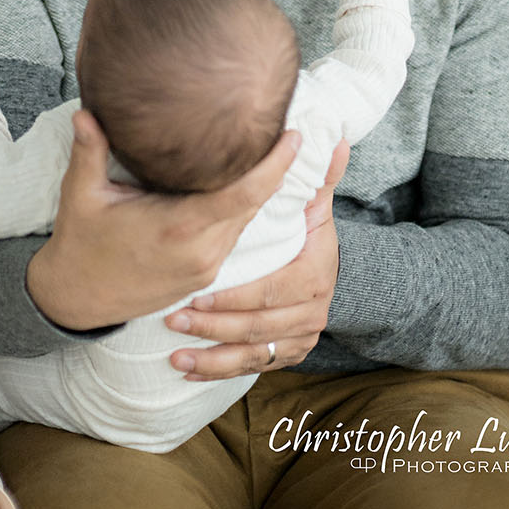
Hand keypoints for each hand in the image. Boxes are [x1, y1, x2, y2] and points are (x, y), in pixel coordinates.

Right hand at [26, 110, 299, 330]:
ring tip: (271, 151)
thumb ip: (89, 150)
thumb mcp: (80, 194)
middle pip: (252, 205)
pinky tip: (242, 185)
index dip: (273, 166)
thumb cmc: (80, 242)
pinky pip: (233, 236)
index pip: (242, 195)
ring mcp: (204, 267)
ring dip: (259, 191)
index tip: (294, 136)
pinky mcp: (202, 275)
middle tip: (287, 128)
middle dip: (275, 170)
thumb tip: (86, 110)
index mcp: (178, 228)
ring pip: (245, 222)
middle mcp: (201, 251)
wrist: (77, 299)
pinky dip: (242, 209)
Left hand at [166, 139, 348, 378]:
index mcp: (314, 274)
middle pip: (257, 325)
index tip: (196, 291)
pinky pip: (251, 369)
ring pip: (252, 353)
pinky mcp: (286, 356)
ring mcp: (299, 338)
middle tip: (172, 318)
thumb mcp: (315, 204)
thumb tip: (335, 137)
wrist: (325, 270)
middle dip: (213, 325)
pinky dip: (219, 372)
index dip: (235, 295)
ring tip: (173, 352)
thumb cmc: (307, 230)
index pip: (271, 289)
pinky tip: (185, 370)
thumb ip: (318, 175)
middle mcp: (311, 313)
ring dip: (211, 356)